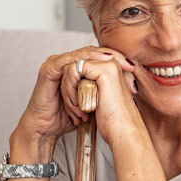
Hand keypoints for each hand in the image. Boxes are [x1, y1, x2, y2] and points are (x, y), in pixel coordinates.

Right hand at [15, 47, 135, 144]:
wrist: (46, 128)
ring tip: (114, 62)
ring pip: (82, 54)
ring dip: (99, 59)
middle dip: (113, 57)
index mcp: (77, 69)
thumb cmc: (66, 118)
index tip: (134, 69)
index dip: (117, 60)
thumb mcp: (92, 103)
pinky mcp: (49, 69)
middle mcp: (67, 63)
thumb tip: (128, 90)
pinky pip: (68, 61)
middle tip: (129, 64)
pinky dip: (82, 63)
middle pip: (93, 52)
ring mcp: (57, 64)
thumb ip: (104, 92)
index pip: (99, 57)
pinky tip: (95, 65)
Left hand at [60, 49, 139, 146]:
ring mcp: (108, 65)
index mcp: (111, 70)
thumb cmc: (114, 122)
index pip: (81, 69)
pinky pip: (73, 72)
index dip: (72, 88)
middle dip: (68, 89)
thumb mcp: (98, 101)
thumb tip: (71, 84)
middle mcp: (111, 64)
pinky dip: (69, 89)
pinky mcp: (103, 70)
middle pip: (75, 68)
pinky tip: (79, 105)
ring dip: (68, 92)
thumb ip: (89, 88)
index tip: (78, 110)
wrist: (124, 133)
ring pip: (71, 69)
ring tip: (77, 111)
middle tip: (75, 112)